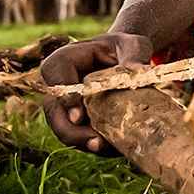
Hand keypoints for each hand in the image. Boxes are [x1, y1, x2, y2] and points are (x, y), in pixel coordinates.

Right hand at [40, 32, 153, 155]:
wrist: (124, 60)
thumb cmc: (124, 48)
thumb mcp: (132, 45)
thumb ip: (134, 55)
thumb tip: (139, 71)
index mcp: (66, 58)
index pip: (55, 74)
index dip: (65, 97)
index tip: (79, 116)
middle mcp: (59, 84)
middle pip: (54, 111)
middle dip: (71, 131)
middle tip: (95, 142)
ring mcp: (65, 106)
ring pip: (63, 129)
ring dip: (82, 142)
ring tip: (105, 148)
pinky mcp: (77, 122)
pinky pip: (79, 137)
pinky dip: (93, 144)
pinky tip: (112, 147)